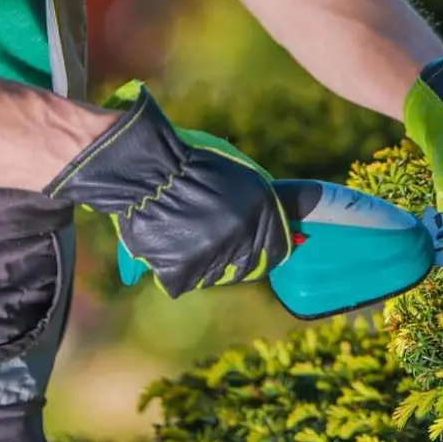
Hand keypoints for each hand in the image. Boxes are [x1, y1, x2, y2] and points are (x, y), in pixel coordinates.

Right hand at [47, 80, 293, 297]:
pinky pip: (182, 280)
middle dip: (233, 258)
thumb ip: (264, 200)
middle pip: (246, 268)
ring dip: (203, 262)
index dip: (264, 252)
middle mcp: (243, 238)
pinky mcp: (182, 271)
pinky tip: (167, 242)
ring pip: (213, 276)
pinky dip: (174, 267)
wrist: (145, 166)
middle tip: (211, 238)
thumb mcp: (242, 172)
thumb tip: (297, 214)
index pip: (276, 252)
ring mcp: (213, 257)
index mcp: (263, 213)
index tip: (252, 248)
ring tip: (184, 233)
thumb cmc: (192, 162)